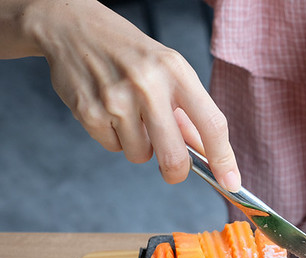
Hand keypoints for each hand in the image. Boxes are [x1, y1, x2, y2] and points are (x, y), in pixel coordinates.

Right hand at [29, 0, 240, 190]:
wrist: (74, 28)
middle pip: (174, 156)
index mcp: (176, 72)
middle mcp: (148, 85)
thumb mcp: (169, 71)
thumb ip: (189, 112)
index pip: (211, 124)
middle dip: (176, 171)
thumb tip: (206, 154)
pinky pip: (113, 148)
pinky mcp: (89, 112)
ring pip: (141, 155)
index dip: (224, 159)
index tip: (231, 182)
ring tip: (130, 115)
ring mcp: (116, 100)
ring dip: (140, 146)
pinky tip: (109, 111)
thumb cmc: (131, 53)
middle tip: (174, 170)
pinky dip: (114, 138)